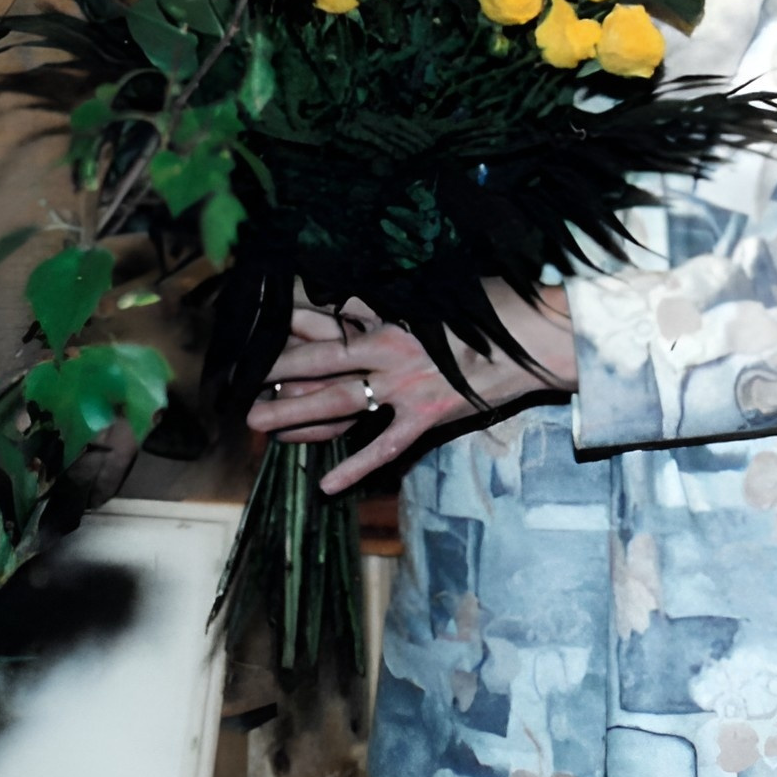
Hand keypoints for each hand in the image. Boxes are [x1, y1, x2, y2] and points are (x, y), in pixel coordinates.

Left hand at [244, 281, 578, 493]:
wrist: (537, 340)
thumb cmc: (494, 308)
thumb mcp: (444, 290)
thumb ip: (403, 296)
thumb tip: (372, 291)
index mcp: (395, 310)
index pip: (331, 311)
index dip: (292, 316)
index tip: (257, 317)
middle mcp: (393, 346)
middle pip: (322, 358)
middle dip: (277, 368)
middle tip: (239, 377)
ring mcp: (408, 384)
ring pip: (342, 401)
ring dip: (297, 414)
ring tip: (259, 424)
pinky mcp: (429, 414)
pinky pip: (385, 446)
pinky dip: (356, 467)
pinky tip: (326, 486)